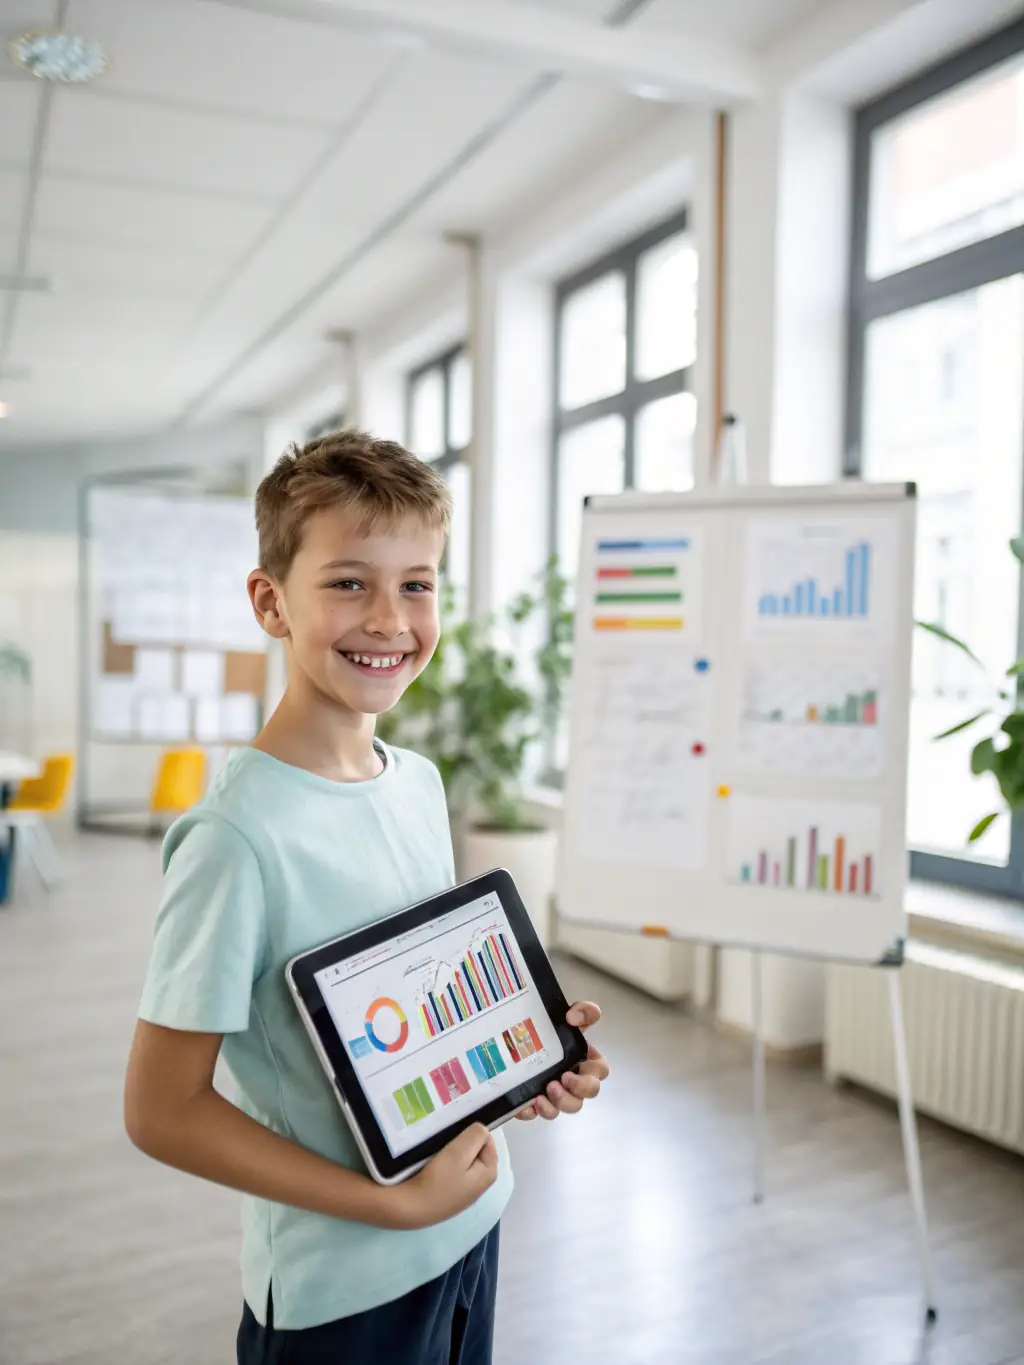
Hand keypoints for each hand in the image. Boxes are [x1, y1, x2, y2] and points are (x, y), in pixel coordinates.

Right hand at [398, 1123, 498, 1228]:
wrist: (412, 1208)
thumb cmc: (438, 1179)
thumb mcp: (459, 1152)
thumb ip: (475, 1136)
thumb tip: (482, 1130)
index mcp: (489, 1174)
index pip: (489, 1142)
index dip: (473, 1133)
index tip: (456, 1134)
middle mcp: (481, 1185)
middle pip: (476, 1152)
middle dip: (463, 1143)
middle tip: (446, 1141)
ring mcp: (464, 1193)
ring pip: (462, 1162)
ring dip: (452, 1153)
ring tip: (437, 1150)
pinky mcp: (449, 1197)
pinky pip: (451, 1172)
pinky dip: (444, 1165)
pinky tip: (432, 1164)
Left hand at [516, 1001, 608, 1121]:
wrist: (515, 1034)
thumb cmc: (549, 1027)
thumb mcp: (569, 1014)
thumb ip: (583, 1010)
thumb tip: (573, 1018)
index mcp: (585, 1060)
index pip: (600, 1071)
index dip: (594, 1074)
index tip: (578, 1065)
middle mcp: (573, 1079)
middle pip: (586, 1096)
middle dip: (577, 1092)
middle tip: (561, 1080)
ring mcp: (555, 1093)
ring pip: (564, 1109)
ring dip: (558, 1104)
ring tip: (544, 1094)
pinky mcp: (534, 1101)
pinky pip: (536, 1113)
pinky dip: (533, 1111)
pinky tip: (527, 1104)